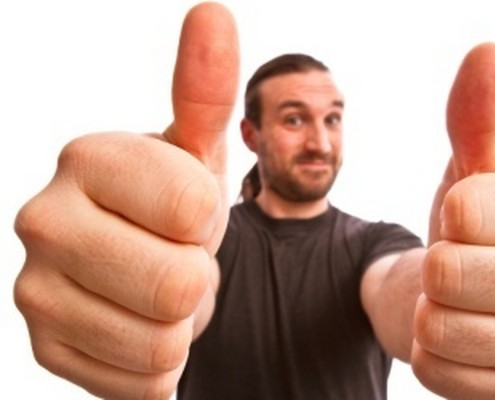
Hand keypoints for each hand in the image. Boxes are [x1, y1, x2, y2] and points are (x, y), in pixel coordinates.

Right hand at [13, 3, 237, 398]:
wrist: (142, 261)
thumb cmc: (173, 202)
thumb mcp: (197, 150)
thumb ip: (204, 89)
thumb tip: (214, 12)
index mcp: (85, 158)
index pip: (194, 208)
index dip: (209, 218)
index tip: (185, 210)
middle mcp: (41, 219)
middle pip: (179, 282)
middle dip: (197, 276)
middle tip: (172, 255)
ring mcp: (34, 291)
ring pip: (163, 341)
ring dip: (179, 320)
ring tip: (154, 289)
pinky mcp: (47, 349)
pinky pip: (145, 382)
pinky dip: (160, 361)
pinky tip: (136, 323)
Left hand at [411, 43, 494, 398]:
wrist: (462, 300)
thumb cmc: (469, 230)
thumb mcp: (470, 171)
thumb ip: (475, 115)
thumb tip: (489, 51)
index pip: (463, 210)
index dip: (446, 216)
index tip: (468, 225)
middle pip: (449, 271)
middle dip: (433, 267)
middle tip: (457, 268)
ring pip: (439, 326)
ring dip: (429, 311)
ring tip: (458, 303)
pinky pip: (438, 371)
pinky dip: (431, 354)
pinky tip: (460, 342)